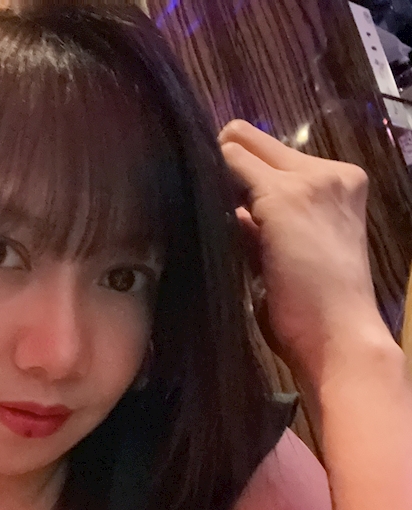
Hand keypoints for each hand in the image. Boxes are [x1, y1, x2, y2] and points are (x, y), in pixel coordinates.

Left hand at [218, 120, 385, 382]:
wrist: (337, 337)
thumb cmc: (312, 311)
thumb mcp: (288, 255)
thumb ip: (264, 226)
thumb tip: (234, 210)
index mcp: (340, 185)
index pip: (276, 156)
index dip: (241, 169)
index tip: (218, 192)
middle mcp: (330, 172)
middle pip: (254, 140)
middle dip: (225, 163)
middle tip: (204, 197)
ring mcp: (308, 180)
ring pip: (238, 147)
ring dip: (217, 177)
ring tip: (205, 211)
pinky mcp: (283, 196)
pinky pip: (230, 166)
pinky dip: (212, 185)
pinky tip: (202, 207)